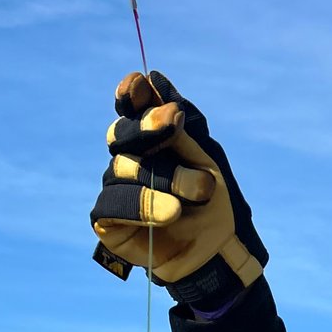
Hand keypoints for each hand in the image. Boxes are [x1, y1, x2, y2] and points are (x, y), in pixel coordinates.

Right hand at [90, 70, 267, 315]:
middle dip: (148, 127)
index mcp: (150, 139)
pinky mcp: (108, 222)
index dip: (131, 95)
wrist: (222, 253)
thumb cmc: (217, 203)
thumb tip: (153, 78)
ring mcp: (116, 189)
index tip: (139, 87)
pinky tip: (171, 213)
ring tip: (202, 191)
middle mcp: (128, 160)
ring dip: (166, 177)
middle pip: (121, 133)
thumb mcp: (208, 157)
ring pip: (124, 169)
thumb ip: (184, 122)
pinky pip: (112, 204)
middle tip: (173, 123)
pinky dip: (142, 206)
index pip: (130, 108)